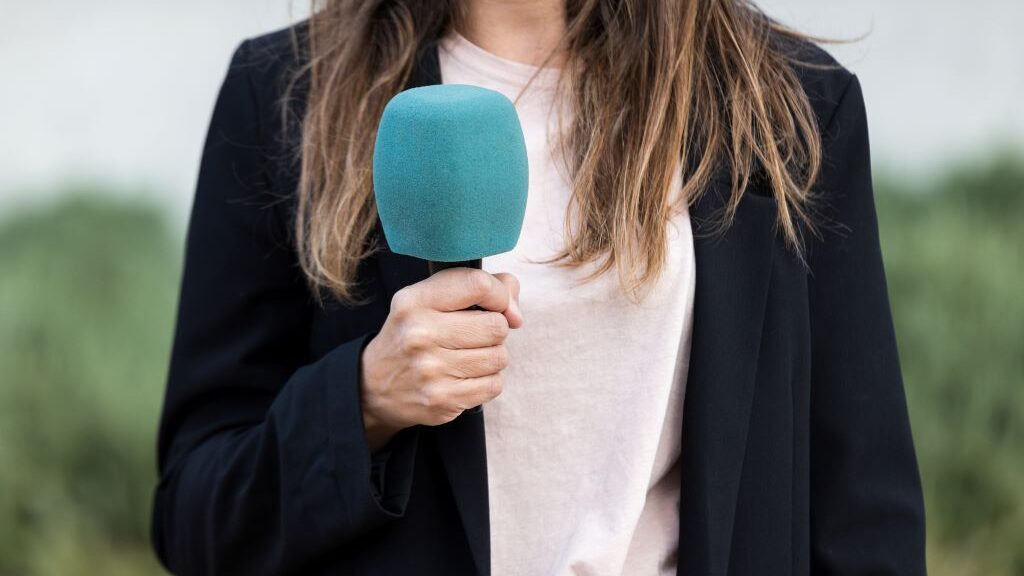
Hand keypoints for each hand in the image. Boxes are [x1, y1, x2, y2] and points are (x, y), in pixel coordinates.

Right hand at [360, 267, 521, 451]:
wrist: (375, 385)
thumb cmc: (414, 333)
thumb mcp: (429, 299)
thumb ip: (477, 288)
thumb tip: (515, 313)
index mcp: (415, 301)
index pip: (478, 285)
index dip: (499, 294)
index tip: (496, 303)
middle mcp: (420, 334)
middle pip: (496, 325)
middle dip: (495, 328)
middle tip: (475, 334)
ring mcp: (430, 370)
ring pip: (499, 357)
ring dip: (492, 356)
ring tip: (468, 355)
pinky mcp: (442, 400)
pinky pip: (494, 385)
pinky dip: (488, 380)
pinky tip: (466, 376)